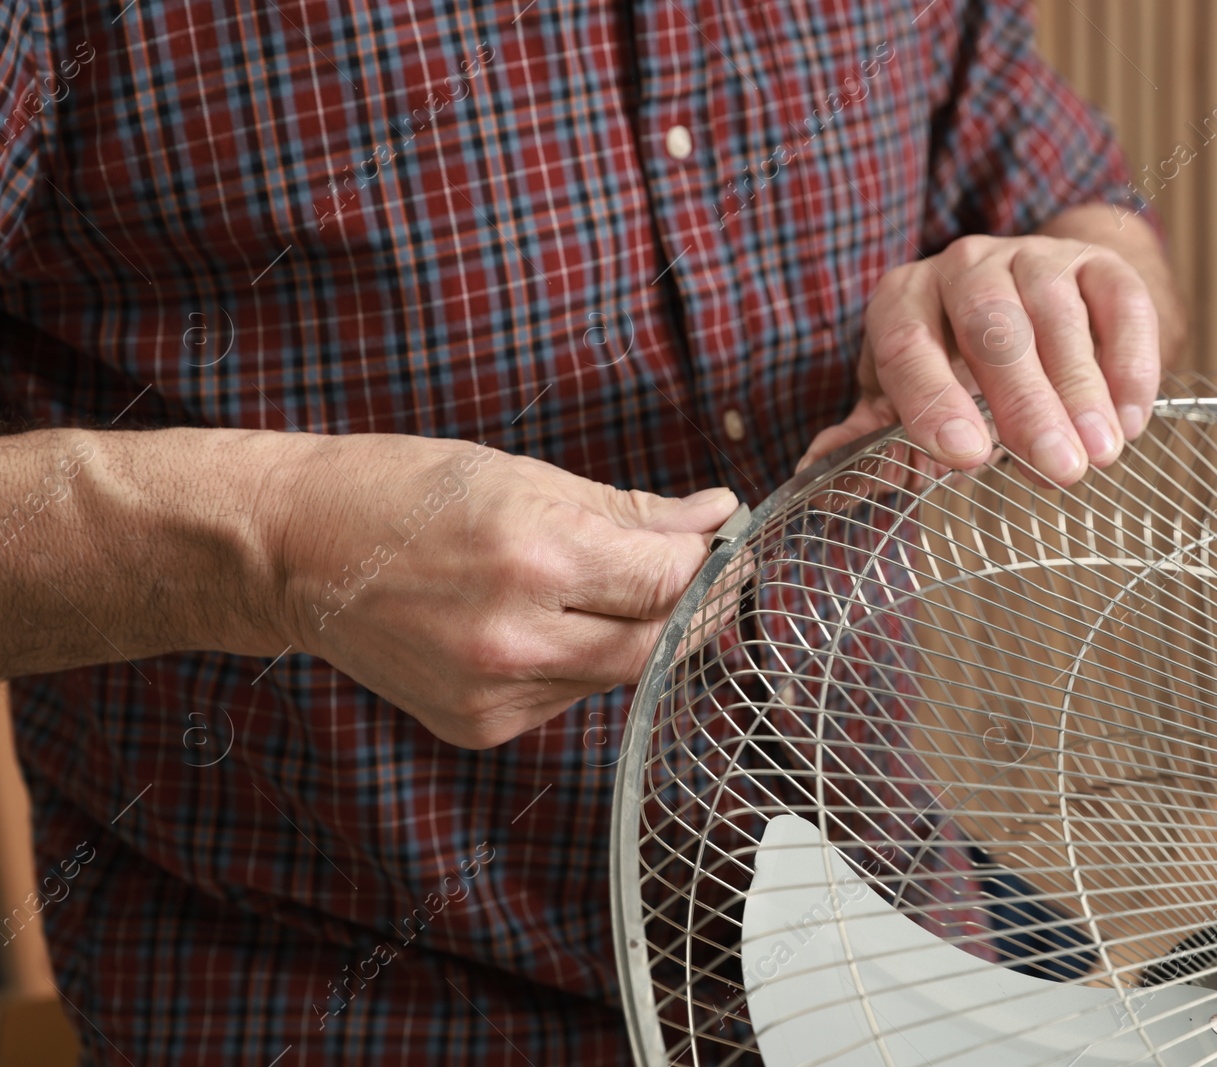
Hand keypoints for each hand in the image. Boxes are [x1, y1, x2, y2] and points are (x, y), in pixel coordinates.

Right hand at [266, 435, 737, 747]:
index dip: (709, 561)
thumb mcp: (522, 477)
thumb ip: (630, 510)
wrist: (294, 550)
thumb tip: (716, 515)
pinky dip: (581, 661)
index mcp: (534, 557)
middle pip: (657, 641)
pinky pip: (566, 697)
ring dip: (637, 633)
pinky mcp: (478, 726)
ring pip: (616, 675)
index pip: (669, 579)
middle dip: (692, 606)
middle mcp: (517, 637)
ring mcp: (495, 693)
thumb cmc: (403, 493)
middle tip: (708, 573)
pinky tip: (553, 624)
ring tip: (614, 587)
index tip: (723, 540)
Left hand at [798, 231, 1163, 484]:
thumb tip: (816, 474)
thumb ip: (867, 438)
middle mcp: (963, 266)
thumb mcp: (901, 398)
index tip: (963, 456)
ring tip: (1100, 454)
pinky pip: (1119, 302)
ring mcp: (1033, 258)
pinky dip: (1130, 361)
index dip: (933, 401)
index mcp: (903, 300)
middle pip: (991, 329)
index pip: (908, 346)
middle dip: (1025, 403)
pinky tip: (1131, 420)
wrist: (1027, 303)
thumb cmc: (953, 367)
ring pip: (1058, 316)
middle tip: (1056, 467)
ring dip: (1082, 390)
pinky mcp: (1096, 264)